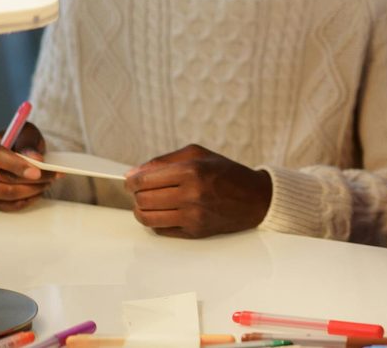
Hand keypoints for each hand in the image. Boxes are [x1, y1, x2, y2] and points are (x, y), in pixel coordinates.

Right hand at [0, 122, 55, 210]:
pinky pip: (5, 206)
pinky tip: (38, 191)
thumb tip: (35, 160)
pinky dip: (25, 201)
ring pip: (3, 194)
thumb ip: (29, 144)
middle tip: (51, 176)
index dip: (15, 164)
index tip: (36, 172)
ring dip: (30, 190)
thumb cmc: (19, 139)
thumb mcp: (26, 133)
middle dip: (28, 179)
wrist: (16, 150)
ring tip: (47, 181)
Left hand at [124, 144, 271, 237]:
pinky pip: (160, 230)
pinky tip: (165, 212)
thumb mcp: (198, 155)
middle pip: (142, 199)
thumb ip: (164, 161)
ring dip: (142, 210)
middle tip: (142, 190)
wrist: (256, 198)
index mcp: (192, 171)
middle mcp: (192, 194)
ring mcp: (193, 216)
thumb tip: (133, 173)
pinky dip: (156, 221)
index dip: (131, 180)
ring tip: (150, 203)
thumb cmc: (226, 173)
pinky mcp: (195, 232)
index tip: (131, 180)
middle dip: (136, 195)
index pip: (144, 179)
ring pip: (147, 218)